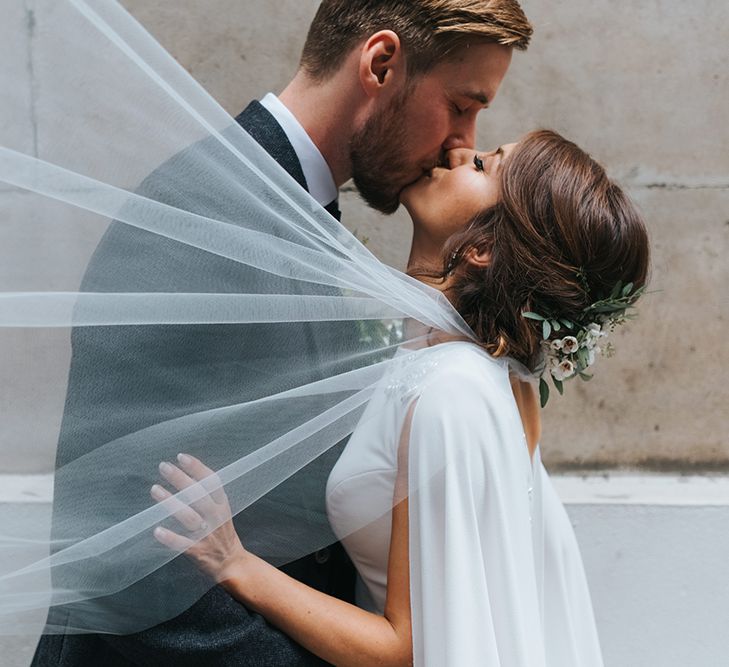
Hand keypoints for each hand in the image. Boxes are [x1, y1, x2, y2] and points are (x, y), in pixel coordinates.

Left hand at [151, 453, 246, 582]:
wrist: (232, 562)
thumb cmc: (222, 533)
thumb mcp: (221, 510)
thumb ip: (207, 497)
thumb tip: (183, 476)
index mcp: (222, 505)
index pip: (212, 482)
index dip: (197, 468)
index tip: (182, 457)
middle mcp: (216, 517)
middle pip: (199, 495)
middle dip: (180, 479)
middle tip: (164, 466)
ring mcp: (207, 534)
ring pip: (189, 516)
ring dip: (171, 502)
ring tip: (154, 489)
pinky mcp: (198, 551)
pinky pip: (182, 544)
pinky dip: (170, 537)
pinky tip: (157, 530)